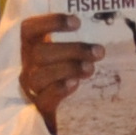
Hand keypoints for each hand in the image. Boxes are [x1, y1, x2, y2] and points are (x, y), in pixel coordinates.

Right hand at [11, 12, 98, 134]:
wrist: (65, 112)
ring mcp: (32, 86)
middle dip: (71, 50)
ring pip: (40, 75)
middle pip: (39, 53)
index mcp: (33, 46)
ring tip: (90, 68)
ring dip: (68, 69)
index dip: (50, 22)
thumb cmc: (70, 73)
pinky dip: (60, 89)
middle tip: (98, 52)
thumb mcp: (68, 54)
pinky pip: (45, 97)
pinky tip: (75, 84)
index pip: (30, 29)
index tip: (77, 22)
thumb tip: (107, 26)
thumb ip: (78, 42)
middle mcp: (28, 65)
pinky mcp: (40, 106)